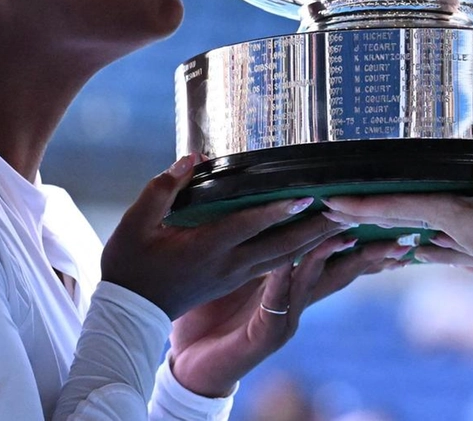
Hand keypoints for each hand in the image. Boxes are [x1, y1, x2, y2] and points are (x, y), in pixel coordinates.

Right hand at [101, 154, 348, 319]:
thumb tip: (192, 159)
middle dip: (312, 229)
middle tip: (343, 211)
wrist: (129, 312)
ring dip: (314, 243)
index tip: (305, 196)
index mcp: (204, 248)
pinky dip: (299, 255)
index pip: (248, 226)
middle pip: (279, 247)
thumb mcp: (134, 224)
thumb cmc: (129, 264)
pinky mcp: (234, 281)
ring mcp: (233, 276)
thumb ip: (163, 190)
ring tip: (343, 227)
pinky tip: (316, 244)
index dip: (277, 210)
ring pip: (282, 259)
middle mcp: (227, 265)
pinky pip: (274, 267)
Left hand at [170, 237, 405, 396]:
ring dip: (328, 258)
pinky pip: (275, 304)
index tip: (389, 223)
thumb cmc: (213, 316)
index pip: (337, 261)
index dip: (364, 243)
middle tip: (397, 234)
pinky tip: (287, 263)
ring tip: (346, 234)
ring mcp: (284, 320)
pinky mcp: (264, 336)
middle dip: (369, 254)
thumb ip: (258, 247)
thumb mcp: (240, 276)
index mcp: (293, 286)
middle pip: (341, 273)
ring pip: (314, 284)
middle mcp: (296, 303)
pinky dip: (282, 282)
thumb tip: (266, 204)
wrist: (193, 365)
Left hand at [323, 138, 472, 291]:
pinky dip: (428, 242)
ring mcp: (461, 238)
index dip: (359, 203)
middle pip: (395, 216)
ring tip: (368, 220)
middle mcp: (446, 227)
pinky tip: (420, 250)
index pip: (391, 206)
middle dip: (364, 212)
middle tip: (332, 209)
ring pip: (416, 226)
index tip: (328, 202)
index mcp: (443, 215)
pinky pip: (444, 241)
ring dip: (390, 222)